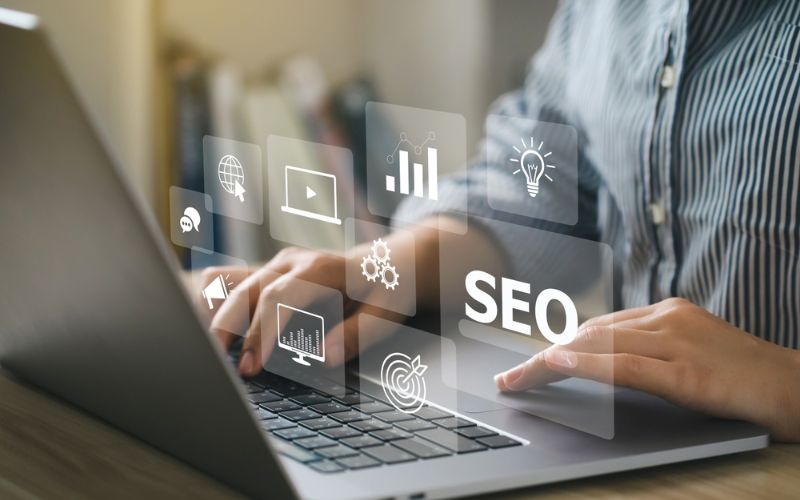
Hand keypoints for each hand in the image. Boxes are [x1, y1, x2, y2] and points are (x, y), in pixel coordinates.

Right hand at [199, 247, 403, 376]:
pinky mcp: (269, 274)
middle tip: (227, 368)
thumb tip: (326, 356)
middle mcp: (292, 262)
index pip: (278, 297)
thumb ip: (358, 334)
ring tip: (207, 348)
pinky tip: (211, 330)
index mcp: (320, 269)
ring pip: (230, 280)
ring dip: (213, 312)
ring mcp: (276, 265)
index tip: (254, 366)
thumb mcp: (386, 313)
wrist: (388, 262)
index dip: (262, 332)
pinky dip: (215, 302)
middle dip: (230, 329)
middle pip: (247, 290)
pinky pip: (231, 281)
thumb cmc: (387, 289)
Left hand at [494, 297, 799, 441]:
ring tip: (518, 379)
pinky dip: (587, 365)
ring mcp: (677, 342)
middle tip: (510, 377)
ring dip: (550, 364)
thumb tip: (606, 361)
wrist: (797, 387)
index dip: (558, 344)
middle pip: (588, 334)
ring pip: (598, 346)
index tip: (529, 361)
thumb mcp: (689, 353)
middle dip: (543, 357)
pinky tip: (557, 365)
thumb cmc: (743, 374)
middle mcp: (665, 318)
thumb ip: (650, 350)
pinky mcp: (688, 371)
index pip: (597, 327)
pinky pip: (626, 365)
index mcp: (665, 312)